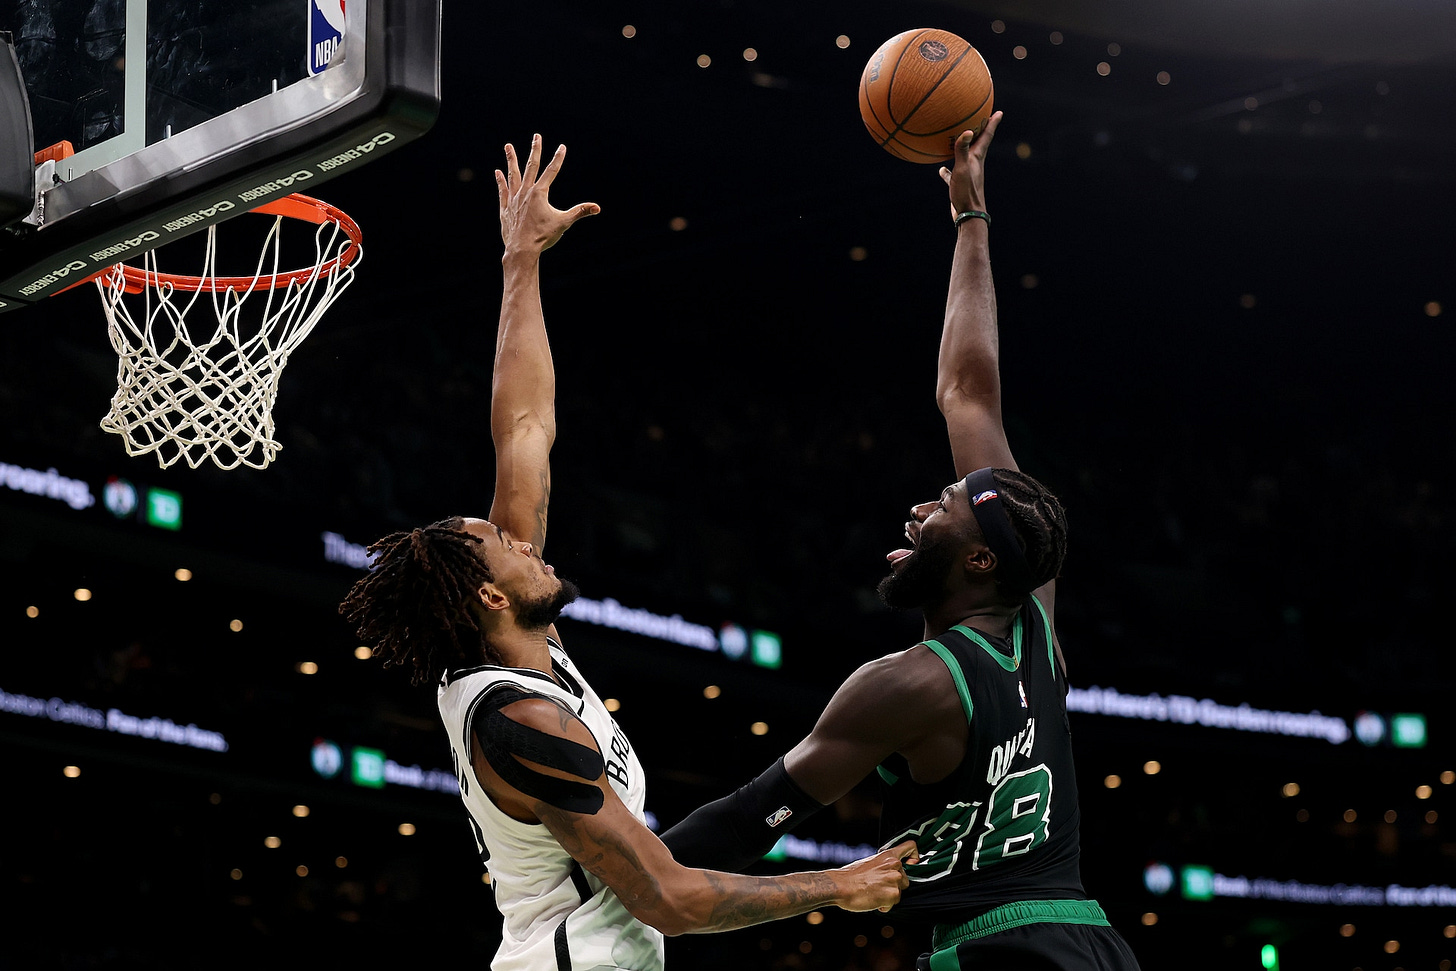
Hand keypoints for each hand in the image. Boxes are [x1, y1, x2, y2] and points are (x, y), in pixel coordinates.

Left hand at [497, 133, 600, 254]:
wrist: (521, 250)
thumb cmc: (543, 237)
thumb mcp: (563, 223)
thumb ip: (580, 212)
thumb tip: (597, 207)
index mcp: (540, 193)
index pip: (552, 171)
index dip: (558, 158)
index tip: (562, 147)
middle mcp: (525, 192)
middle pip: (531, 166)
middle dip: (535, 150)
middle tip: (536, 136)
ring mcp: (513, 199)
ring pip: (513, 175)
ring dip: (511, 160)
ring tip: (508, 146)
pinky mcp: (505, 208)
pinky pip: (503, 191)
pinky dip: (501, 181)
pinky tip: (498, 172)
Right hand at [833, 839, 917, 912]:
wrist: (841, 886)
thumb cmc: (850, 876)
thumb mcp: (870, 862)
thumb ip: (884, 865)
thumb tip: (889, 871)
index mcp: (888, 855)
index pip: (911, 847)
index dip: (914, 856)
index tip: (911, 864)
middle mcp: (894, 865)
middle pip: (905, 879)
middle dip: (894, 885)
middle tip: (878, 887)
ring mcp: (894, 879)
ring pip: (899, 892)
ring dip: (889, 896)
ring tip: (874, 894)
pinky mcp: (893, 894)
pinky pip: (893, 904)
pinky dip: (884, 906)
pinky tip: (873, 901)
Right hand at [939, 110, 1001, 220]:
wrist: (968, 214)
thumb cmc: (967, 191)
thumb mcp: (962, 169)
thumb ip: (962, 151)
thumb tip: (966, 131)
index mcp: (977, 158)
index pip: (987, 136)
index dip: (993, 123)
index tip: (999, 112)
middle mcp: (974, 163)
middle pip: (978, 142)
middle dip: (980, 130)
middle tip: (981, 118)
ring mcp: (967, 173)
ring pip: (965, 156)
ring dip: (964, 148)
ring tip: (959, 140)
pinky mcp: (959, 184)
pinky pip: (952, 173)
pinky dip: (947, 170)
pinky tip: (940, 169)